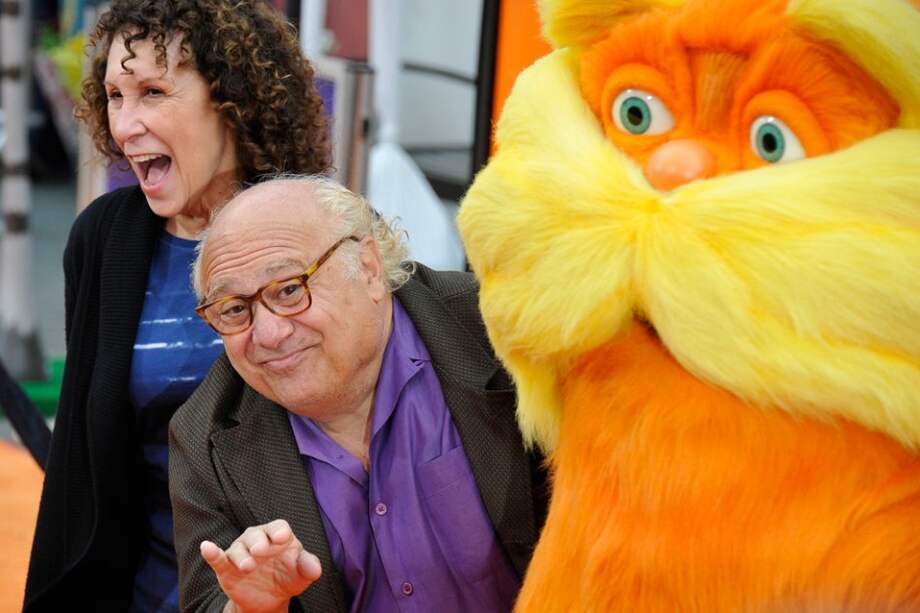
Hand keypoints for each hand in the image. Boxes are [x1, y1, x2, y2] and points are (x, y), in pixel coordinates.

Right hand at [200, 519, 321, 612]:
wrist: (269, 599)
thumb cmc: (288, 577)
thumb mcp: (302, 574)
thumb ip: (309, 566)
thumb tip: (316, 569)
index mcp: (278, 537)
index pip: (278, 527)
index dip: (279, 531)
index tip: (282, 537)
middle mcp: (258, 540)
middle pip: (256, 534)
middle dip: (258, 541)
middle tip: (261, 551)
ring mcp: (241, 553)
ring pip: (238, 548)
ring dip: (242, 556)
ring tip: (248, 566)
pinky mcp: (227, 568)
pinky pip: (218, 558)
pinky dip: (212, 553)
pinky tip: (207, 547)